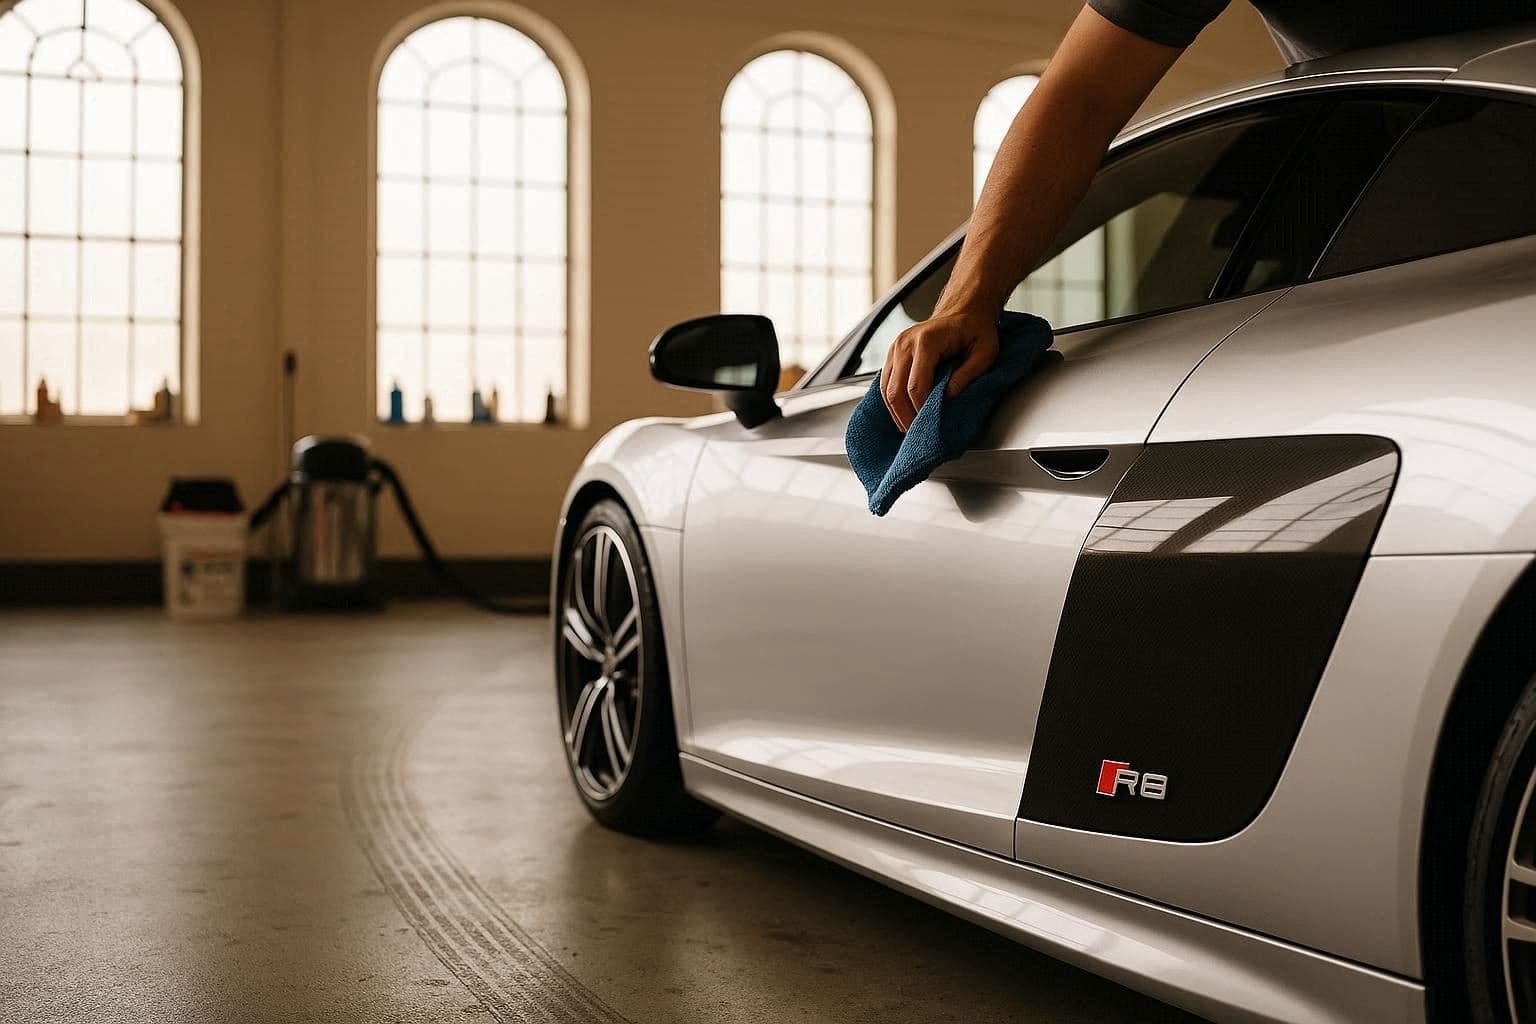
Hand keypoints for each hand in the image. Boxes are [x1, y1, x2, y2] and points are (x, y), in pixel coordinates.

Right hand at [880, 311, 998, 431]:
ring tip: (908, 428)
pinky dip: (892, 401)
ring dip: (896, 412)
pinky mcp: (893, 353)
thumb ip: (967, 375)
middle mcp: (905, 343)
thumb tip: (948, 398)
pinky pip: (886, 382)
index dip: (920, 411)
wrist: (963, 310)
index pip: (915, 386)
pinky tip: (902, 413)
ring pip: (886, 389)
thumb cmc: (975, 330)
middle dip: (905, 417)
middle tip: (916, 434)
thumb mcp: (984, 353)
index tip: (929, 426)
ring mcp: (896, 347)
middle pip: (895, 390)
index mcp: (926, 341)